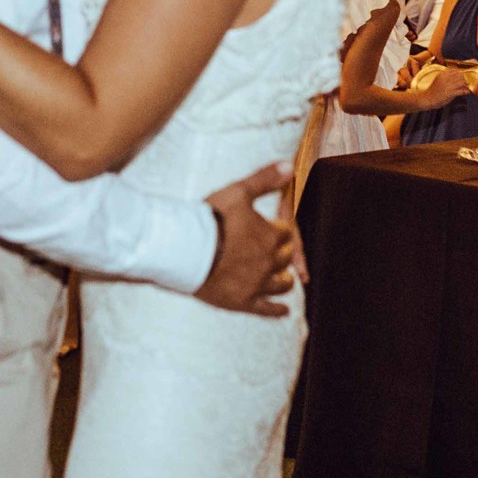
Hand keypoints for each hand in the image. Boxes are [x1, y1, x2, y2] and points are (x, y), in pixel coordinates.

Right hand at [195, 162, 296, 317]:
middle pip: (285, 258)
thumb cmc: (211, 218)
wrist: (186, 249)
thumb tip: (290, 166)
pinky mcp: (243, 302)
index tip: (276, 229)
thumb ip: (265, 180)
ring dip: (284, 280)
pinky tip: (284, 311)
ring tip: (285, 280)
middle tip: (278, 252)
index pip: (287, 233)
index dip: (281, 230)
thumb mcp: (238, 191)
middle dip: (283, 253)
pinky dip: (277, 310)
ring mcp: (257, 284)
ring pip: (281, 285)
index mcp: (270, 236)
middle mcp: (269, 262)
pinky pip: (266, 309)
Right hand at [427, 66, 473, 103]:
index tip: (462, 76)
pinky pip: (461, 91)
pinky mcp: (450, 93)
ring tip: (467, 87)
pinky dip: (466, 91)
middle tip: (466, 82)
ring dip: (466, 85)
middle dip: (464, 79)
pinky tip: (467, 92)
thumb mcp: (437, 80)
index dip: (460, 73)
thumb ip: (445, 77)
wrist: (426, 99)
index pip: (455, 70)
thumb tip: (455, 76)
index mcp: (442, 74)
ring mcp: (448, 86)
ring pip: (462, 82)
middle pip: (460, 75)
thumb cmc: (432, 91)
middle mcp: (445, 79)